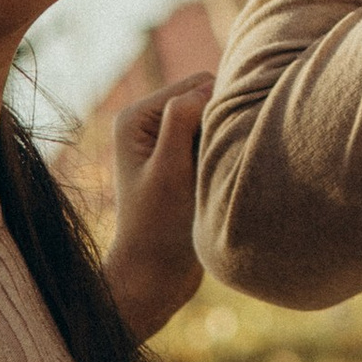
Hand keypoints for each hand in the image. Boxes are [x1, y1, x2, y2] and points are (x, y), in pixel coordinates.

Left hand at [101, 75, 211, 341]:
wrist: (155, 277)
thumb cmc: (159, 227)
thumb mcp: (169, 170)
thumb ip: (181, 121)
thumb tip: (208, 86)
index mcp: (136, 117)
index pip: (198, 85)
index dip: (218, 111)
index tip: (216, 152)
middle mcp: (148, 123)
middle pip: (208, 98)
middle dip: (221, 124)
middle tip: (217, 165)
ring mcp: (166, 141)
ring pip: (216, 119)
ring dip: (224, 141)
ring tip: (217, 175)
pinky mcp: (182, 160)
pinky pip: (215, 141)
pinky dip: (224, 155)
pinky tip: (219, 180)